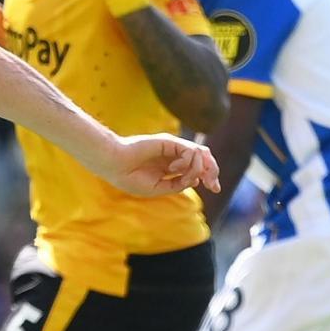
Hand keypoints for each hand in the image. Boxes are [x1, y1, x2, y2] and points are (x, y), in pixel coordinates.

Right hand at [101, 133, 221, 197]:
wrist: (115, 166)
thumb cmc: (131, 179)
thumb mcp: (159, 188)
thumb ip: (178, 184)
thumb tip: (196, 180)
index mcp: (171, 167)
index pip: (198, 168)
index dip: (209, 177)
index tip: (214, 189)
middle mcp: (175, 156)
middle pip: (204, 159)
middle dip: (212, 172)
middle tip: (213, 185)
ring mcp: (173, 148)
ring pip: (200, 154)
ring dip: (198, 168)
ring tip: (181, 176)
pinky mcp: (170, 141)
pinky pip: (190, 151)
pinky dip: (186, 162)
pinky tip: (173, 168)